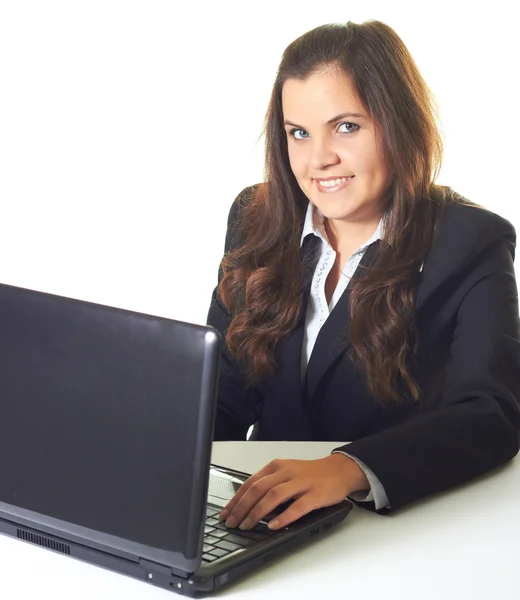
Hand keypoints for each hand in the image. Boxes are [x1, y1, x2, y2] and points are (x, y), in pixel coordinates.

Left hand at [217, 454, 368, 530]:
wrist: (340, 470)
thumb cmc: (311, 474)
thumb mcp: (286, 472)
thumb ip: (269, 484)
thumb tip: (246, 503)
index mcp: (277, 467)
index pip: (250, 483)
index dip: (236, 499)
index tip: (225, 513)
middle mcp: (286, 472)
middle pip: (258, 489)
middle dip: (242, 508)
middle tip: (232, 523)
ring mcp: (301, 483)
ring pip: (273, 496)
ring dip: (257, 513)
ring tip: (247, 526)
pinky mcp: (315, 494)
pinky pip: (297, 507)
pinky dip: (284, 517)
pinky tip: (274, 526)